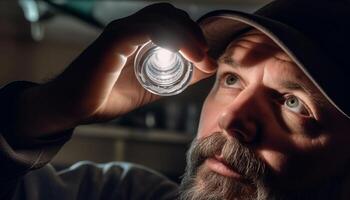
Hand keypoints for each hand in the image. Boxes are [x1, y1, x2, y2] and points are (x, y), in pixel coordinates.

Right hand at [14, 3, 216, 136]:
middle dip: (192, 31)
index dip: (191, 32)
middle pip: (168, 12)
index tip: (205, 56)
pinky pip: (147, 29)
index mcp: (136, 36)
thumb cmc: (107, 97)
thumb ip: (178, 77)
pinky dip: (172, 38)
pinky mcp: (113, 41)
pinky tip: (184, 55)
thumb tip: (207, 68)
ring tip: (200, 57)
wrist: (72, 108)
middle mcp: (128, 28)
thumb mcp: (153, 87)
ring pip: (161, 17)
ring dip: (187, 35)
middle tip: (205, 54)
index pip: (170, 19)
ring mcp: (120, 31)